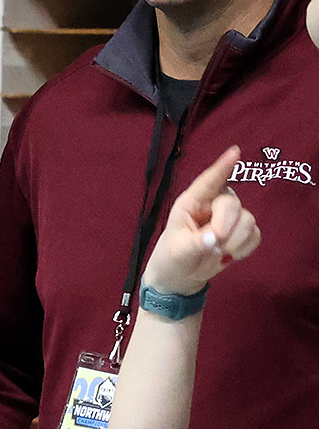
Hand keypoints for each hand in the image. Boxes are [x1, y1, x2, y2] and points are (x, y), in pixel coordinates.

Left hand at [143, 146, 260, 296]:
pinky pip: (256, 234)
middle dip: (226, 225)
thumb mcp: (178, 250)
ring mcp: (229, 218)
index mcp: (191, 202)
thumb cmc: (172, 256)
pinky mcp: (241, 232)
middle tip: (214, 244)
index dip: (222, 166)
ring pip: (248, 219)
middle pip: (232, 203)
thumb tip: (215, 238)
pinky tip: (231, 255)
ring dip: (236, 240)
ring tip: (218, 251)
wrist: (180, 276)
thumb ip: (196, 243)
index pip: (208, 181)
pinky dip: (245, 248)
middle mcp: (212, 205)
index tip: (235, 151)